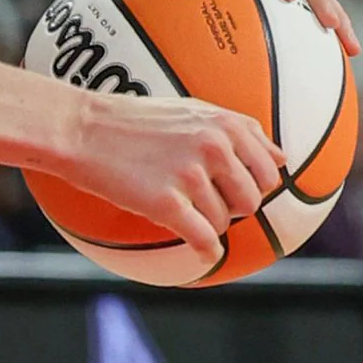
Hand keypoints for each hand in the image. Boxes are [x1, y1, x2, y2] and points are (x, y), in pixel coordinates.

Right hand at [58, 91, 286, 259]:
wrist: (79, 129)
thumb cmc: (133, 120)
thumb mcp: (192, 111)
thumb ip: (240, 131)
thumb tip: (283, 159)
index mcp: (225, 124)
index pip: (269, 171)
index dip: (250, 184)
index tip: (224, 184)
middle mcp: (214, 147)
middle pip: (251, 201)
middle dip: (229, 205)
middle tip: (197, 197)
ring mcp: (190, 175)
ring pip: (224, 222)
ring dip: (205, 222)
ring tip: (178, 206)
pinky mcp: (167, 203)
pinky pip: (205, 241)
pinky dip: (205, 251)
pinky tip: (198, 250)